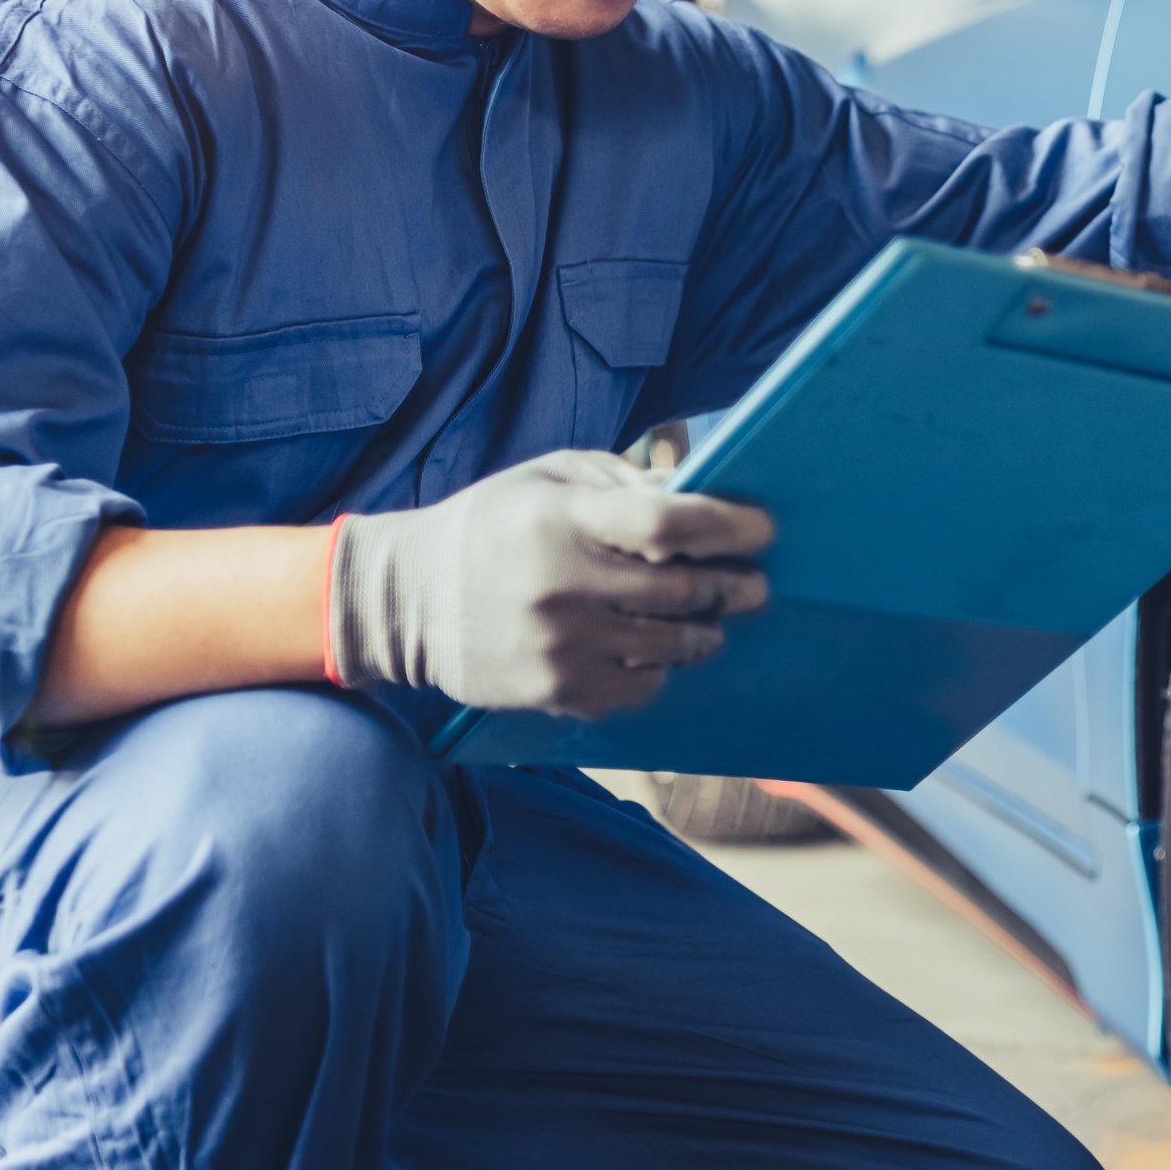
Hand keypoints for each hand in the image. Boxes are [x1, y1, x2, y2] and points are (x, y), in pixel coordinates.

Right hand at [326, 449, 772, 717]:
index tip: (763, 529)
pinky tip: (655, 651)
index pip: (669, 524)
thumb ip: (626, 481)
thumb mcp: (550, 477)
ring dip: (705, 633)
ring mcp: (560, 646)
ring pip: (672, 648)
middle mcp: (564, 586)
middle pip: (684, 592)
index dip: (729, 527)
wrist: (406, 601)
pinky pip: (640, 689)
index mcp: (562, 519)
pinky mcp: (554, 692)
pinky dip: (660, 670)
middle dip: (733, 587)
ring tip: (708, 620)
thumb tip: (703, 488)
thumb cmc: (493, 525)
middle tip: (752, 584)